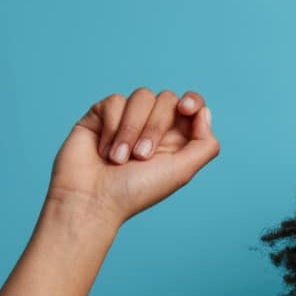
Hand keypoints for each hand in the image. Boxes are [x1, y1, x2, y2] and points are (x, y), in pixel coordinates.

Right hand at [46, 87, 219, 229]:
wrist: (91, 198)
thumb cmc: (135, 191)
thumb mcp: (182, 171)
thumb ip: (204, 145)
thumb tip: (204, 113)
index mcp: (176, 140)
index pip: (192, 106)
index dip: (192, 101)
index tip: (185, 110)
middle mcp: (153, 127)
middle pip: (167, 99)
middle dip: (155, 127)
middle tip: (141, 156)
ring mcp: (127, 119)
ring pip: (142, 96)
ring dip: (131, 130)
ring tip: (118, 159)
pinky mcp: (102, 114)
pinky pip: (115, 101)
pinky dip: (112, 127)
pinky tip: (103, 150)